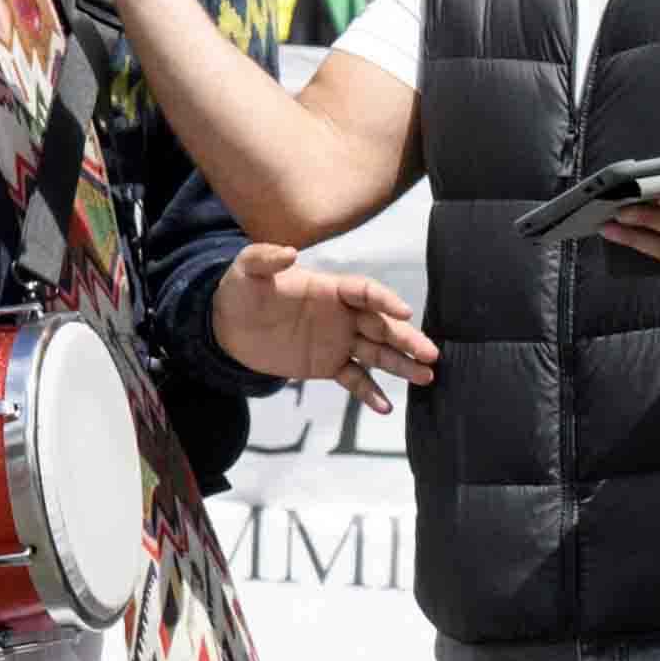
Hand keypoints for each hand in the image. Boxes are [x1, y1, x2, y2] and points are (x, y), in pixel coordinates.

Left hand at [212, 241, 438, 394]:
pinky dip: (370, 393)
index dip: (384, 300)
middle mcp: (342, 315)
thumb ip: (266, 259)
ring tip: (426, 377)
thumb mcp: (247, 270)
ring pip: (377, 354)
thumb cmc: (240, 291)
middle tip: (432, 354)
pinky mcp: (328, 365)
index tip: (404, 311)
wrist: (227, 326)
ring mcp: (338, 341)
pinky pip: (355, 380)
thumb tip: (289, 252)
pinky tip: (386, 408)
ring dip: (402, 365)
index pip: (365, 292)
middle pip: (381, 325)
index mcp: (331, 288)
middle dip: (406, 339)